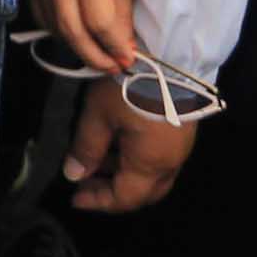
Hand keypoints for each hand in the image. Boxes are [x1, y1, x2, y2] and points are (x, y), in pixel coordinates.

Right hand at [24, 0, 140, 73]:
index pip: (99, 21)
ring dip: (78, 48)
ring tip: (97, 56)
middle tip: (110, 67)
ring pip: (56, 28)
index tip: (127, 60)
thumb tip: (123, 50)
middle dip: (94, 56)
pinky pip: (43, 19)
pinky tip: (76, 36)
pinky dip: (61, 34)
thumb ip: (123, 15)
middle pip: (73, 30)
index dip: (114, 46)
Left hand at [64, 82, 197, 213]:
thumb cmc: (131, 85)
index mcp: (150, 165)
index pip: (124, 198)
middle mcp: (170, 163)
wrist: (172, 55)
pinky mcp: (183, 132)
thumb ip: (86, 147)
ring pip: (152, 177)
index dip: (98, 202)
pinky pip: (160, 160)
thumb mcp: (99, 114)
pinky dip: (137, 162)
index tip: (75, 199)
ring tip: (96, 162)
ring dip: (124, 176)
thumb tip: (74, 175)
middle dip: (113, 193)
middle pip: (143, 193)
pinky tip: (118, 145)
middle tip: (86, 184)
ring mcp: (180, 148)